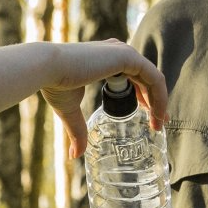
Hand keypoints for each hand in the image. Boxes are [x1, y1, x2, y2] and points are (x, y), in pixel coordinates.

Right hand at [41, 40, 166, 157]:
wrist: (47, 69)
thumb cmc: (54, 84)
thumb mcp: (69, 110)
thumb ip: (77, 130)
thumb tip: (74, 155)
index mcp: (105, 58)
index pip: (132, 75)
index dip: (142, 96)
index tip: (146, 116)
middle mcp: (117, 51)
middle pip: (146, 77)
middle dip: (155, 100)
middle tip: (158, 123)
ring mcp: (124, 52)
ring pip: (153, 79)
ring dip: (160, 102)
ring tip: (159, 124)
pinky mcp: (128, 56)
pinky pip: (154, 78)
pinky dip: (160, 97)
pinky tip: (156, 115)